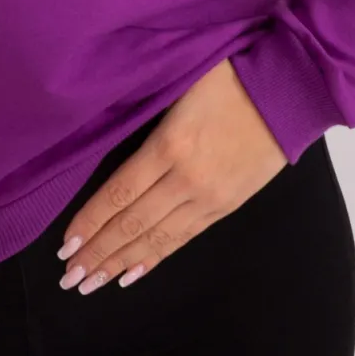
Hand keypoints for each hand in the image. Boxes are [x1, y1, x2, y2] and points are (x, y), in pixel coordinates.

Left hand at [55, 56, 287, 293]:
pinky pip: (185, 237)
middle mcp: (187, 178)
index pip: (119, 193)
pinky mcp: (229, 205)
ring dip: (122, 262)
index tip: (64, 245)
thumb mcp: (178, 85)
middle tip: (69, 277)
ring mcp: (210, 196)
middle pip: (132, 224)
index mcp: (170, 144)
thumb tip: (102, 132)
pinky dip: (157, 257)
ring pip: (157, 238)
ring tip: (93, 283)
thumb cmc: (230, 72)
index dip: (90, 221)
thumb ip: (144, 115)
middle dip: (98, 253)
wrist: (290, 89)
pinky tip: (135, 272)